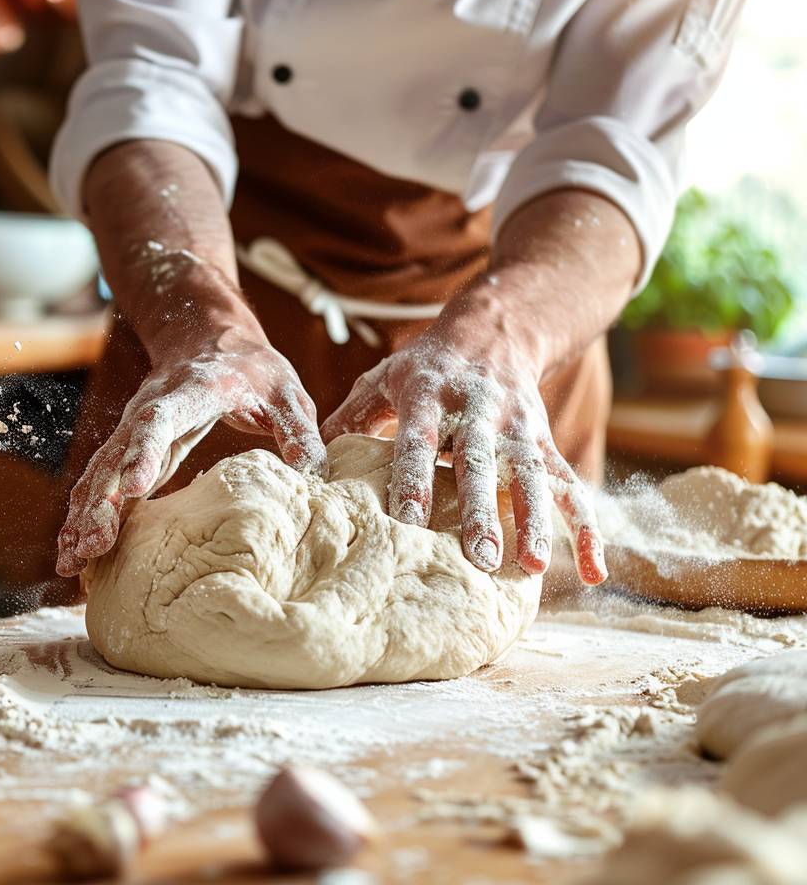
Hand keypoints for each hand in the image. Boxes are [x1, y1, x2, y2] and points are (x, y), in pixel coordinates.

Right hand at [57, 330, 326, 576]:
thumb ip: (298, 430)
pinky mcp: (130, 453)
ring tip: (73, 560)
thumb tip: (316, 476)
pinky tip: (75, 552)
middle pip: (115, 455)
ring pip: (99, 473)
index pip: (159, 422)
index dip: (144, 452)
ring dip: (84, 515)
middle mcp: (148, 412)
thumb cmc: (250, 367)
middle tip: (92, 543)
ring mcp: (133, 432)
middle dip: (101, 500)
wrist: (207, 337)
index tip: (135, 487)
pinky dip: (85, 516)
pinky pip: (101, 484)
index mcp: (188, 393)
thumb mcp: (284, 390)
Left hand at [320, 328, 606, 585]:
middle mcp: (478, 413)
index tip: (407, 520)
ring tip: (534, 567)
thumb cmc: (423, 367)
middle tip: (479, 560)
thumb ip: (349, 419)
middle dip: (482, 512)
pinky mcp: (545, 442)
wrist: (493, 331)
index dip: (413, 478)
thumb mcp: (383, 380)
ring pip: (531, 478)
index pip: (418, 441)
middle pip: (480, 466)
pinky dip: (587, 527)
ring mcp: (518, 428)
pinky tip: (594, 568)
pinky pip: (571, 486)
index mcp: (429, 397)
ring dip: (536, 522)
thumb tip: (305, 465)